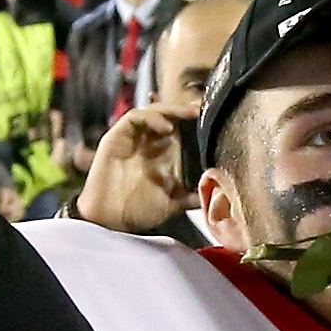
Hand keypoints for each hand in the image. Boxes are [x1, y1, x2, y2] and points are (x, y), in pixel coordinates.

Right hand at [75, 91, 198, 232]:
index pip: (179, 128)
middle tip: (201, 109)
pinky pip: (134, 117)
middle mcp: (149, 142)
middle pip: (168, 115)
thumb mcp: (175, 203)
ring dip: (171, 109)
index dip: (194, 120)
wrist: (111, 221)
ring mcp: (132, 138)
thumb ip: (193, 196)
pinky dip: (151, 117)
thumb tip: (218, 193)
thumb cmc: (139, 211)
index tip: (211, 117)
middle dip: (185, 110)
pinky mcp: (116, 137)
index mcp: (163, 153)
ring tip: (188, 114)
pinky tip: (165, 127)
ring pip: (152, 112)